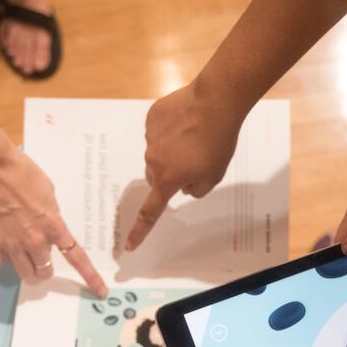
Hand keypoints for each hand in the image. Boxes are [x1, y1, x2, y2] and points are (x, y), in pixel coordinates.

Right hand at [0, 144, 106, 295]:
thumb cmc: (19, 170)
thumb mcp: (46, 190)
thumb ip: (49, 213)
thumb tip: (48, 223)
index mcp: (53, 225)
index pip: (77, 257)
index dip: (90, 276)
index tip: (100, 291)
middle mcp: (35, 240)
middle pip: (45, 269)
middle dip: (44, 266)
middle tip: (38, 257)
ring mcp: (12, 244)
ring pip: (24, 272)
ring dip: (25, 266)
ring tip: (19, 252)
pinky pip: (0, 263)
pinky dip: (2, 256)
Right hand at [125, 82, 244, 250]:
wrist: (215, 102)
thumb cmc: (218, 143)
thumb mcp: (214, 175)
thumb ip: (196, 189)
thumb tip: (184, 186)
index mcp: (168, 179)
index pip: (150, 211)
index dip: (139, 230)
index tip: (128, 245)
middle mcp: (153, 160)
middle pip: (156, 176)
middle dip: (169, 175)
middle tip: (193, 162)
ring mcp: (150, 137)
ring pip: (157, 152)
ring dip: (171, 150)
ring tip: (194, 136)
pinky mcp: (152, 118)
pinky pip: (158, 131)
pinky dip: (169, 130)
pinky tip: (186, 121)